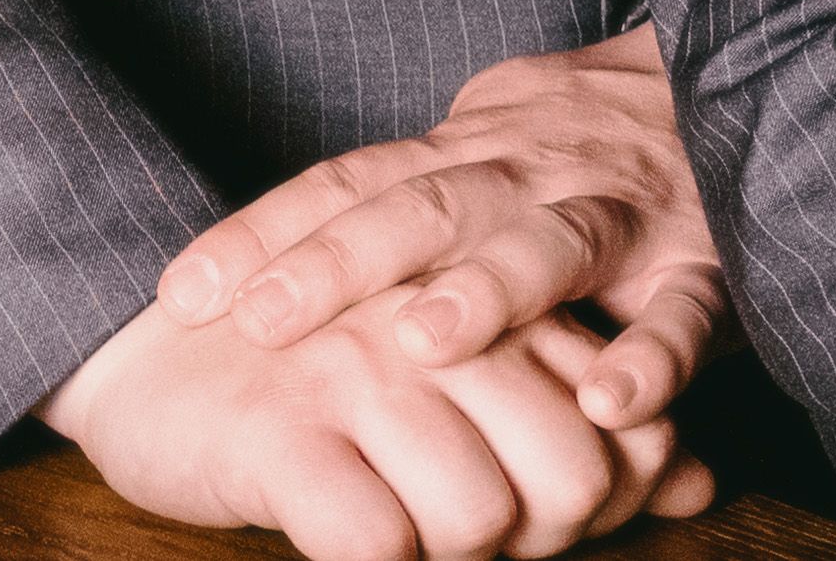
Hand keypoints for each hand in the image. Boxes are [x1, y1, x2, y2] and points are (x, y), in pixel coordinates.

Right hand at [48, 283, 714, 560]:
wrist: (138, 358)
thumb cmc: (319, 381)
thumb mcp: (458, 384)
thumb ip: (579, 420)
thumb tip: (696, 480)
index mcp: (486, 301)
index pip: (615, 423)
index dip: (601, 499)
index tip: (544, 514)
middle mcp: (432, 327)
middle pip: (568, 474)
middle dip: (542, 541)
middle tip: (476, 538)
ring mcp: (353, 376)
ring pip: (480, 517)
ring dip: (452, 559)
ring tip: (403, 534)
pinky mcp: (277, 436)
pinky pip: (369, 540)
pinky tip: (350, 544)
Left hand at [157, 28, 723, 428]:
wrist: (742, 71)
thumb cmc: (584, 139)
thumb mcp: (484, 150)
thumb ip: (401, 202)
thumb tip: (262, 267)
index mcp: (468, 152)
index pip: (348, 183)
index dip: (264, 234)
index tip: (181, 293)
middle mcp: (530, 171)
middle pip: (424, 208)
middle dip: (340, 264)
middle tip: (265, 320)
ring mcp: (622, 212)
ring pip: (548, 244)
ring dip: (487, 290)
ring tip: (423, 343)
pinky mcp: (708, 264)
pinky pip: (683, 312)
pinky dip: (650, 355)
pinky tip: (608, 400)